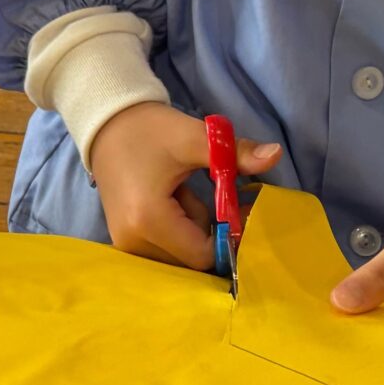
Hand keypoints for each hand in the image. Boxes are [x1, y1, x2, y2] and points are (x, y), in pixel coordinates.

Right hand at [87, 103, 281, 269]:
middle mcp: (133, 241)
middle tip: (211, 196)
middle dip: (209, 232)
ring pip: (179, 257)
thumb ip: (236, 153)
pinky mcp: (125, 241)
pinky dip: (178, 232)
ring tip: (184, 195)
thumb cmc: (149, 130)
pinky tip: (172, 204)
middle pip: (191, 260)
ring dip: (193, 232)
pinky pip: (164, 250)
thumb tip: (276, 154)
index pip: (203, 253)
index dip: (227, 234)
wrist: (107, 124)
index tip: (238, 205)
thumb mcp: (195, 138)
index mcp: (148, 220)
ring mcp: (125, 244)